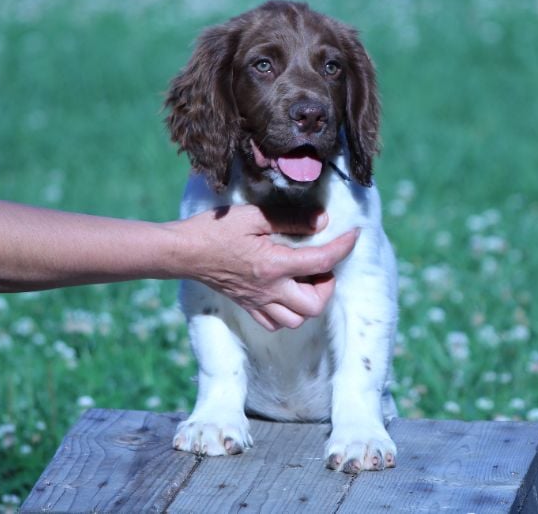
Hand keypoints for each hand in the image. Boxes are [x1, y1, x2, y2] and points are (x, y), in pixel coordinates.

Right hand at [177, 205, 357, 330]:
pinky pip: (276, 322)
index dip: (344, 247)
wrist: (182, 252)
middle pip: (314, 305)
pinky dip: (288, 312)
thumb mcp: (253, 215)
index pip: (322, 262)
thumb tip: (322, 222)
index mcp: (273, 265)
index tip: (354, 235)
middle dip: (327, 286)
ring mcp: (258, 302)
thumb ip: (290, 219)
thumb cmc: (214, 229)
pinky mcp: (247, 306)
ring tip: (304, 279)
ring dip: (309, 301)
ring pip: (297, 320)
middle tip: (320, 264)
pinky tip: (285, 291)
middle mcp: (269, 290)